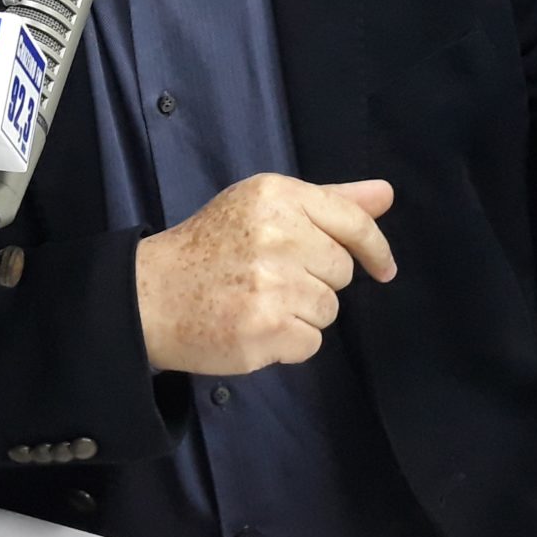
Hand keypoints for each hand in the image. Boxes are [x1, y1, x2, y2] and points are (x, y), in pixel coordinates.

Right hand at [133, 173, 395, 375]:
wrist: (151, 296)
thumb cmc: (211, 248)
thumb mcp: (262, 207)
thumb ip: (328, 201)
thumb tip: (385, 194)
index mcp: (277, 196)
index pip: (352, 222)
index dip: (375, 248)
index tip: (383, 269)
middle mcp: (277, 234)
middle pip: (342, 270)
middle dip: (316, 279)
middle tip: (271, 277)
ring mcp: (273, 283)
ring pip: (329, 309)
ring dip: (302, 314)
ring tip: (259, 302)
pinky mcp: (267, 328)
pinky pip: (311, 343)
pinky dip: (288, 343)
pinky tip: (255, 326)